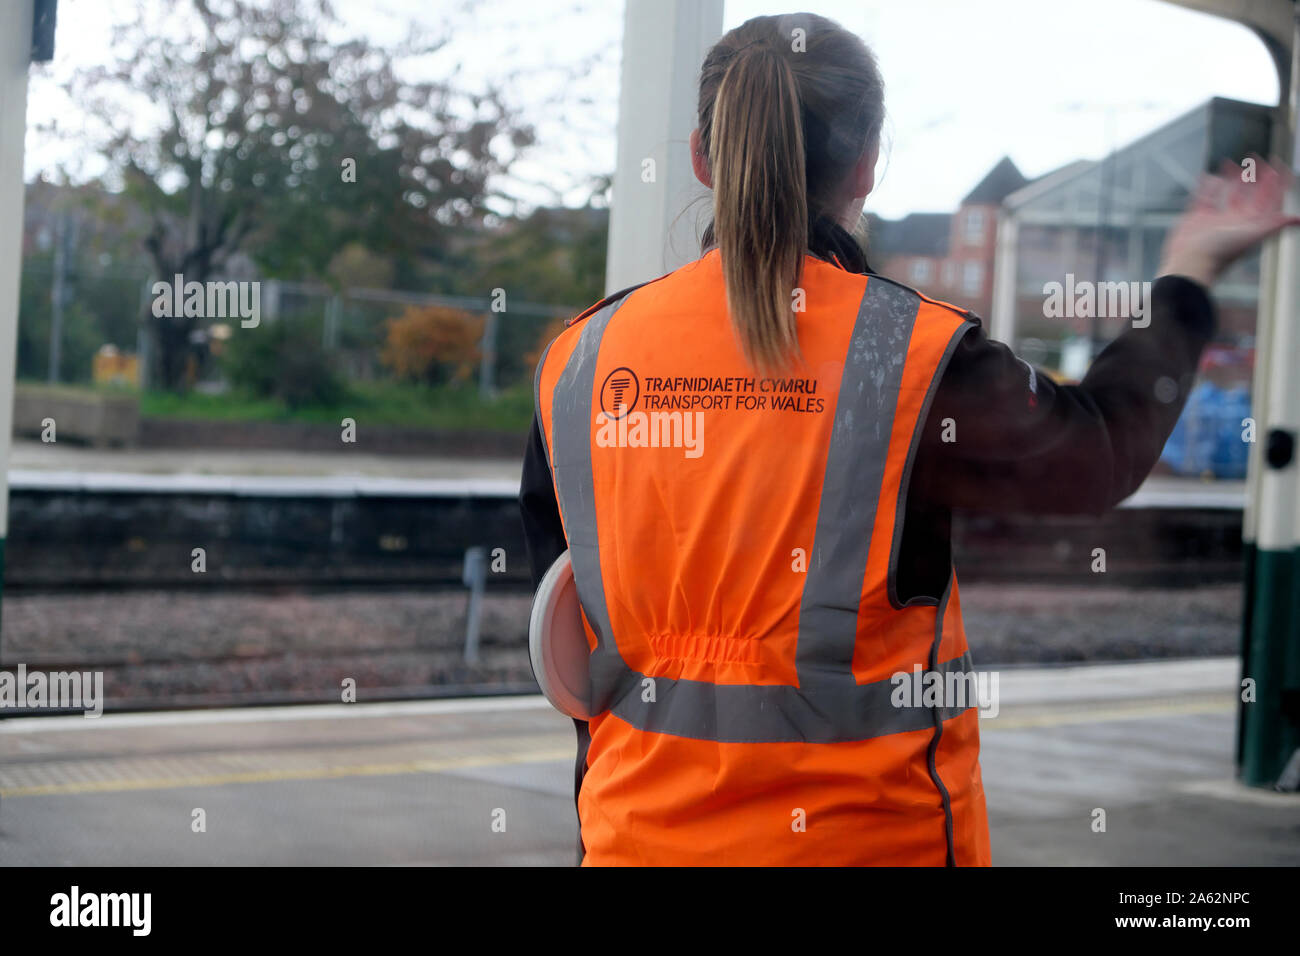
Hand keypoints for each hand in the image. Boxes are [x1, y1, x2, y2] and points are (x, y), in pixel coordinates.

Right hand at [1157, 155, 1299, 286]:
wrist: (1190, 263)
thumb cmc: (1221, 252)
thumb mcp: (1252, 234)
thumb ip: (1274, 225)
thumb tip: (1298, 220)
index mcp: (1253, 222)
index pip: (1270, 196)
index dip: (1276, 180)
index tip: (1277, 162)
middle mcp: (1238, 219)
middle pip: (1251, 192)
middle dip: (1254, 174)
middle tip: (1254, 157)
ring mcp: (1218, 218)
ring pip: (1229, 194)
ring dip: (1231, 178)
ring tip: (1231, 162)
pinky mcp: (1198, 218)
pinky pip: (1205, 198)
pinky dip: (1206, 186)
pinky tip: (1207, 175)